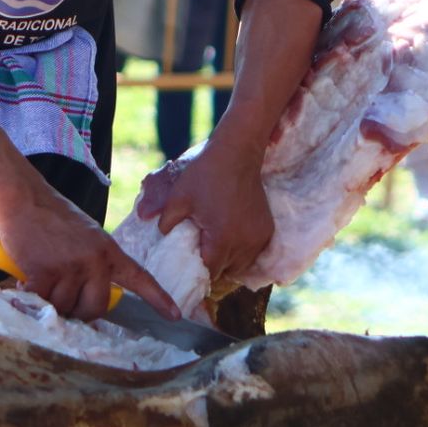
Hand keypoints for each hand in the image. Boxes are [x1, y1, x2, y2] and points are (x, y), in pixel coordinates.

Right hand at [0, 191, 179, 322]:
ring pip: (66, 307)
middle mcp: (95, 259)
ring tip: (43, 278)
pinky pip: (43, 301)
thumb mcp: (87, 236)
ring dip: (52, 301)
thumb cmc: (53, 218)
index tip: (175, 315)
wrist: (25, 199)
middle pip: (95, 308)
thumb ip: (95, 263)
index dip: (158, 298)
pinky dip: (32, 296)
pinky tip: (27, 282)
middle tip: (64, 297)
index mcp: (109, 250)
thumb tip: (89, 299)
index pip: (139, 277)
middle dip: (79, 311)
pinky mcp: (46, 272)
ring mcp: (71, 266)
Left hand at [136, 138, 272, 280]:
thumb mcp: (178, 198)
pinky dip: (242, 251)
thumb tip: (159, 237)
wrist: (237, 154)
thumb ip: (166, 222)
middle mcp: (245, 242)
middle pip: (226, 271)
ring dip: (228, 261)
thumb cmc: (206, 175)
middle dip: (212, 267)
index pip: (210, 272)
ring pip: (241, 265)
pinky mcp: (267, 229)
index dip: (197, 272)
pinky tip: (230, 238)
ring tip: (214, 248)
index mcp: (222, 239)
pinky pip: (253, 252)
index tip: (188, 267)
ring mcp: (259, 237)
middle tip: (199, 255)